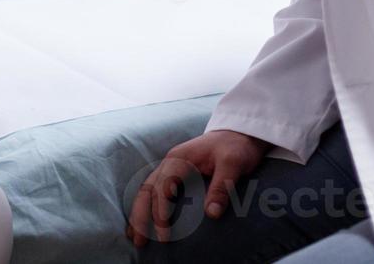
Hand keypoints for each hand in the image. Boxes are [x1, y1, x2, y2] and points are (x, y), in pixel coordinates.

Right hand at [126, 130, 269, 246]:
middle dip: (140, 215)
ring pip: (147, 190)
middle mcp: (170, 163)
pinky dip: (147, 206)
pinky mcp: (176, 174)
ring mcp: (171, 168)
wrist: (239, 133)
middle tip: (138, 240)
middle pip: (147, 189)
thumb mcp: (233, 164)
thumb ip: (222, 187)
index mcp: (179, 159)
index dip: (159, 212)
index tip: (163, 235)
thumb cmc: (235, 146)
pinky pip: (155, 190)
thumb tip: (212, 214)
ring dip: (139, 212)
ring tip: (134, 235)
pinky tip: (145, 220)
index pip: (162, 188)